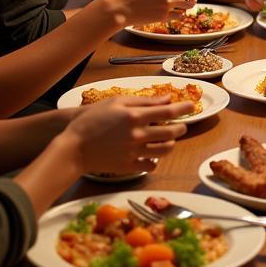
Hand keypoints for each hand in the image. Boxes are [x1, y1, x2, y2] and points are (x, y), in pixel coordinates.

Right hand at [65, 95, 190, 174]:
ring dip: (171, 144)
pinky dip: (155, 160)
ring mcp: (134, 153)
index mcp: (134, 116)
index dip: (183, 109)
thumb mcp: (115, 102)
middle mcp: (137, 135)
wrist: (73, 148)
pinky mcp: (128, 167)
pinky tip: (152, 155)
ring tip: (169, 139)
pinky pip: (151, 165)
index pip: (168, 113)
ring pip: (165, 151)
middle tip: (181, 125)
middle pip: (171, 133)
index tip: (192, 106)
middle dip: (181, 128)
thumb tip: (166, 99)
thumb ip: (143, 101)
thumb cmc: (92, 120)